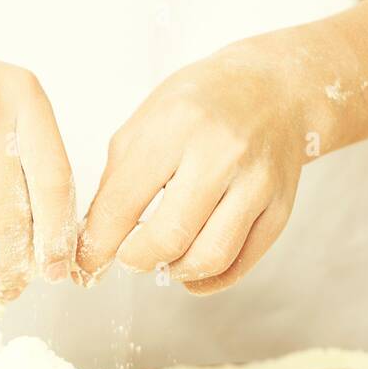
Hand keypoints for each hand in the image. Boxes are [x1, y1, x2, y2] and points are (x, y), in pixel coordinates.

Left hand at [75, 43, 308, 294]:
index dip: (97, 245)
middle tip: (129, 257)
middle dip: (136, 260)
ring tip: (162, 259)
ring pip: (209, 258)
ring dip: (174, 271)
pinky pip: (240, 264)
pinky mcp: (280, 207)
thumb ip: (116, 181)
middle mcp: (221, 153)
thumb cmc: (199, 106)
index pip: (123, 204)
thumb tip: (93, 242)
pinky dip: (209, 280)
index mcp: (176, 126)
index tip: (87, 261)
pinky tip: (191, 269)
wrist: (274, 88)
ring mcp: (257, 182)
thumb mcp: (144, 124)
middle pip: (168, 238)